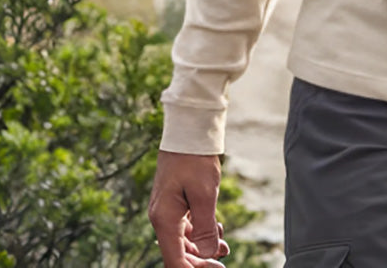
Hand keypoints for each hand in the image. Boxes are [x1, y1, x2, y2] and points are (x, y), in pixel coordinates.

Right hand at [147, 150, 230, 266]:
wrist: (189, 131)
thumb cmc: (195, 159)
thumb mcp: (205, 194)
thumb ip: (205, 227)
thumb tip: (209, 254)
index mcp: (164, 219)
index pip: (174, 260)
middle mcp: (161, 217)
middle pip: (178, 253)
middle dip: (200, 261)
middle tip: (223, 263)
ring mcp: (167, 210)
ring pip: (182, 241)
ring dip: (202, 247)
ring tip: (225, 246)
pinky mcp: (174, 202)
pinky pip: (185, 227)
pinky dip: (200, 232)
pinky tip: (217, 227)